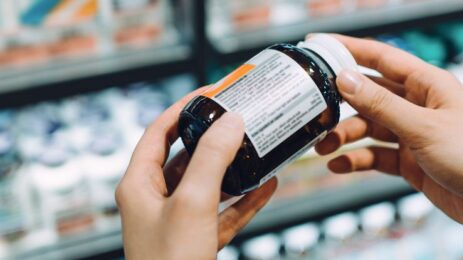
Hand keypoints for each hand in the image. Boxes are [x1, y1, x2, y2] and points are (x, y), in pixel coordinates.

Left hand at [116, 89, 276, 258]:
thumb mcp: (192, 203)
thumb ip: (212, 160)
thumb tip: (231, 122)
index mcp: (139, 186)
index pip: (157, 133)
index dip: (183, 110)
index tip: (210, 94)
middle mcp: (155, 201)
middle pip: (186, 157)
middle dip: (215, 138)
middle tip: (239, 118)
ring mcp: (178, 222)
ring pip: (209, 185)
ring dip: (235, 168)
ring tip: (259, 147)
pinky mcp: (199, 241)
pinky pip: (225, 212)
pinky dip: (246, 199)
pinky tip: (268, 185)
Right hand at [316, 35, 462, 235]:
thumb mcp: (423, 128)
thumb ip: (382, 105)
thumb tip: (345, 79)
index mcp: (429, 84)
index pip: (382, 58)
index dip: (349, 50)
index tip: (319, 47)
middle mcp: (420, 106)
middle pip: (370, 95)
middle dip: (342, 104)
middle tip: (315, 112)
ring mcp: (414, 134)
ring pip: (370, 128)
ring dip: (346, 136)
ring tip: (324, 146)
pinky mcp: (411, 162)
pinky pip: (376, 156)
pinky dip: (358, 159)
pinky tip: (340, 165)